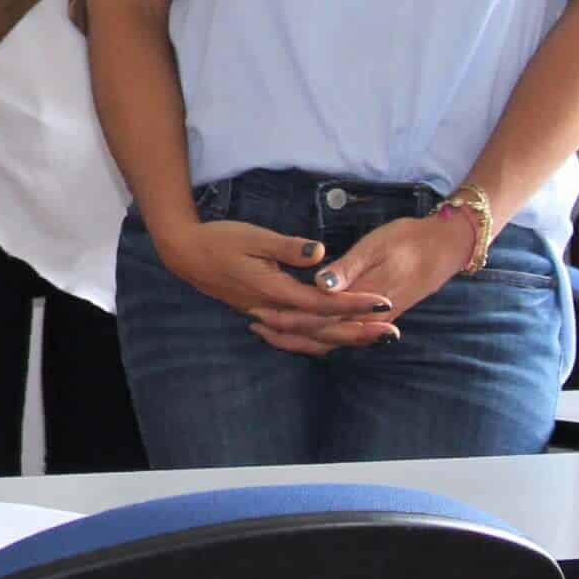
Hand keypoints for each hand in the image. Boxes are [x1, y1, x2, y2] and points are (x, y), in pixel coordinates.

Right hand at [156, 216, 393, 356]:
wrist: (185, 255)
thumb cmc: (219, 240)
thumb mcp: (253, 236)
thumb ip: (287, 247)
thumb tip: (320, 253)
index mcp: (273, 290)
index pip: (323, 303)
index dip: (355, 304)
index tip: (383, 302)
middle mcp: (272, 310)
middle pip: (322, 329)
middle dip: (359, 330)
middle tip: (392, 330)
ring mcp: (266, 316)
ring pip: (311, 337)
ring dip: (344, 339)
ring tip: (373, 337)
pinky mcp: (263, 315)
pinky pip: (297, 337)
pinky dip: (318, 341)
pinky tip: (332, 340)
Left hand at [258, 212, 479, 354]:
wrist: (445, 247)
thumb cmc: (409, 240)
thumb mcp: (376, 247)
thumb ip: (348, 268)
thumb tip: (320, 285)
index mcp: (365, 299)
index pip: (319, 316)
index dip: (288, 317)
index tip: (258, 312)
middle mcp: (369, 318)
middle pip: (322, 334)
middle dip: (287, 332)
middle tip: (254, 324)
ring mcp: (375, 321)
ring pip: (332, 339)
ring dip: (300, 337)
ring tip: (267, 329)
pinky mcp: (377, 318)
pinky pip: (343, 334)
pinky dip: (318, 335)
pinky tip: (301, 328)